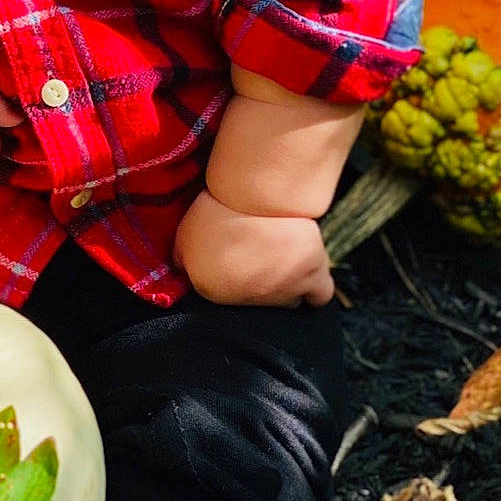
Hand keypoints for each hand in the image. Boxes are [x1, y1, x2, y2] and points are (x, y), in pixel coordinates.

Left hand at [174, 188, 333, 307]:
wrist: (258, 199)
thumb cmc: (218, 208)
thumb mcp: (184, 233)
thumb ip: (182, 258)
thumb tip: (181, 269)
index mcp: (212, 290)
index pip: (221, 295)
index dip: (227, 278)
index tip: (233, 259)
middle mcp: (249, 300)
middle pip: (256, 301)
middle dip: (259, 284)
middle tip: (260, 256)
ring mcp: (284, 293)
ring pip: (290, 300)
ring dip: (287, 286)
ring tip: (284, 261)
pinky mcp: (312, 278)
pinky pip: (320, 295)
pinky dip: (316, 289)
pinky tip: (310, 274)